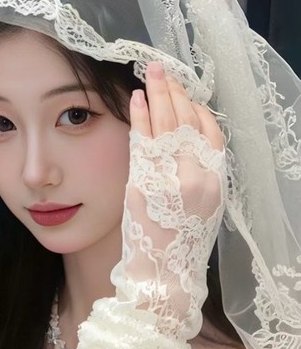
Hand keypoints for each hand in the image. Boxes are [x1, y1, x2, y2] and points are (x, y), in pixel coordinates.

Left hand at [117, 61, 226, 340]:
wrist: (162, 282)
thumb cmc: (177, 248)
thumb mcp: (197, 210)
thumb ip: (193, 176)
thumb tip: (179, 143)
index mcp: (216, 184)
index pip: (210, 133)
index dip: (196, 107)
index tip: (184, 89)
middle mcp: (200, 179)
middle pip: (188, 123)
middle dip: (175, 91)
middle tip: (160, 67)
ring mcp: (172, 183)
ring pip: (167, 128)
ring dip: (157, 96)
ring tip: (148, 73)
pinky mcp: (146, 188)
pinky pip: (143, 146)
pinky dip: (139, 121)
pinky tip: (134, 100)